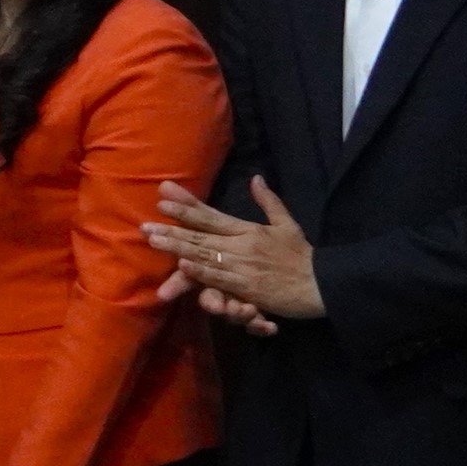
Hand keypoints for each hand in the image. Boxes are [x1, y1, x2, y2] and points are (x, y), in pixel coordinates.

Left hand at [143, 178, 319, 324]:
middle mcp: (242, 245)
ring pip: (205, 254)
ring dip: (177, 247)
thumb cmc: (303, 256)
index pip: (211, 215)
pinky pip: (220, 278)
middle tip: (143, 225)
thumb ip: (269, 202)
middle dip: (171, 229)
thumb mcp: (287, 224)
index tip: (163, 195)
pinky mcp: (247, 287)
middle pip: (201, 235)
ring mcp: (243, 266)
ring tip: (153, 240)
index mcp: (249, 230)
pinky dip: (201, 271)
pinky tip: (183, 265)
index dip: (187, 206)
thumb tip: (257, 178)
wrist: (322, 284)